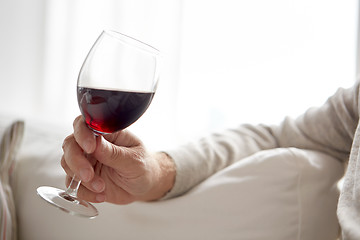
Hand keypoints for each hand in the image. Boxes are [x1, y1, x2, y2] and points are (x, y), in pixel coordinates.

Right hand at [61, 116, 175, 203]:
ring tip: (101, 187)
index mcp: (106, 133)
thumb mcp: (134, 160)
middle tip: (88, 175)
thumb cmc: (143, 166)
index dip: (82, 135)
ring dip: (80, 179)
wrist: (146, 185)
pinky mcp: (84, 179)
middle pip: (70, 145)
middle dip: (76, 161)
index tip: (90, 148)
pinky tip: (101, 195)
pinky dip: (85, 192)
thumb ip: (114, 153)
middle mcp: (93, 145)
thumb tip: (96, 143)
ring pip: (67, 164)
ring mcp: (87, 161)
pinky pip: (74, 185)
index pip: (84, 125)